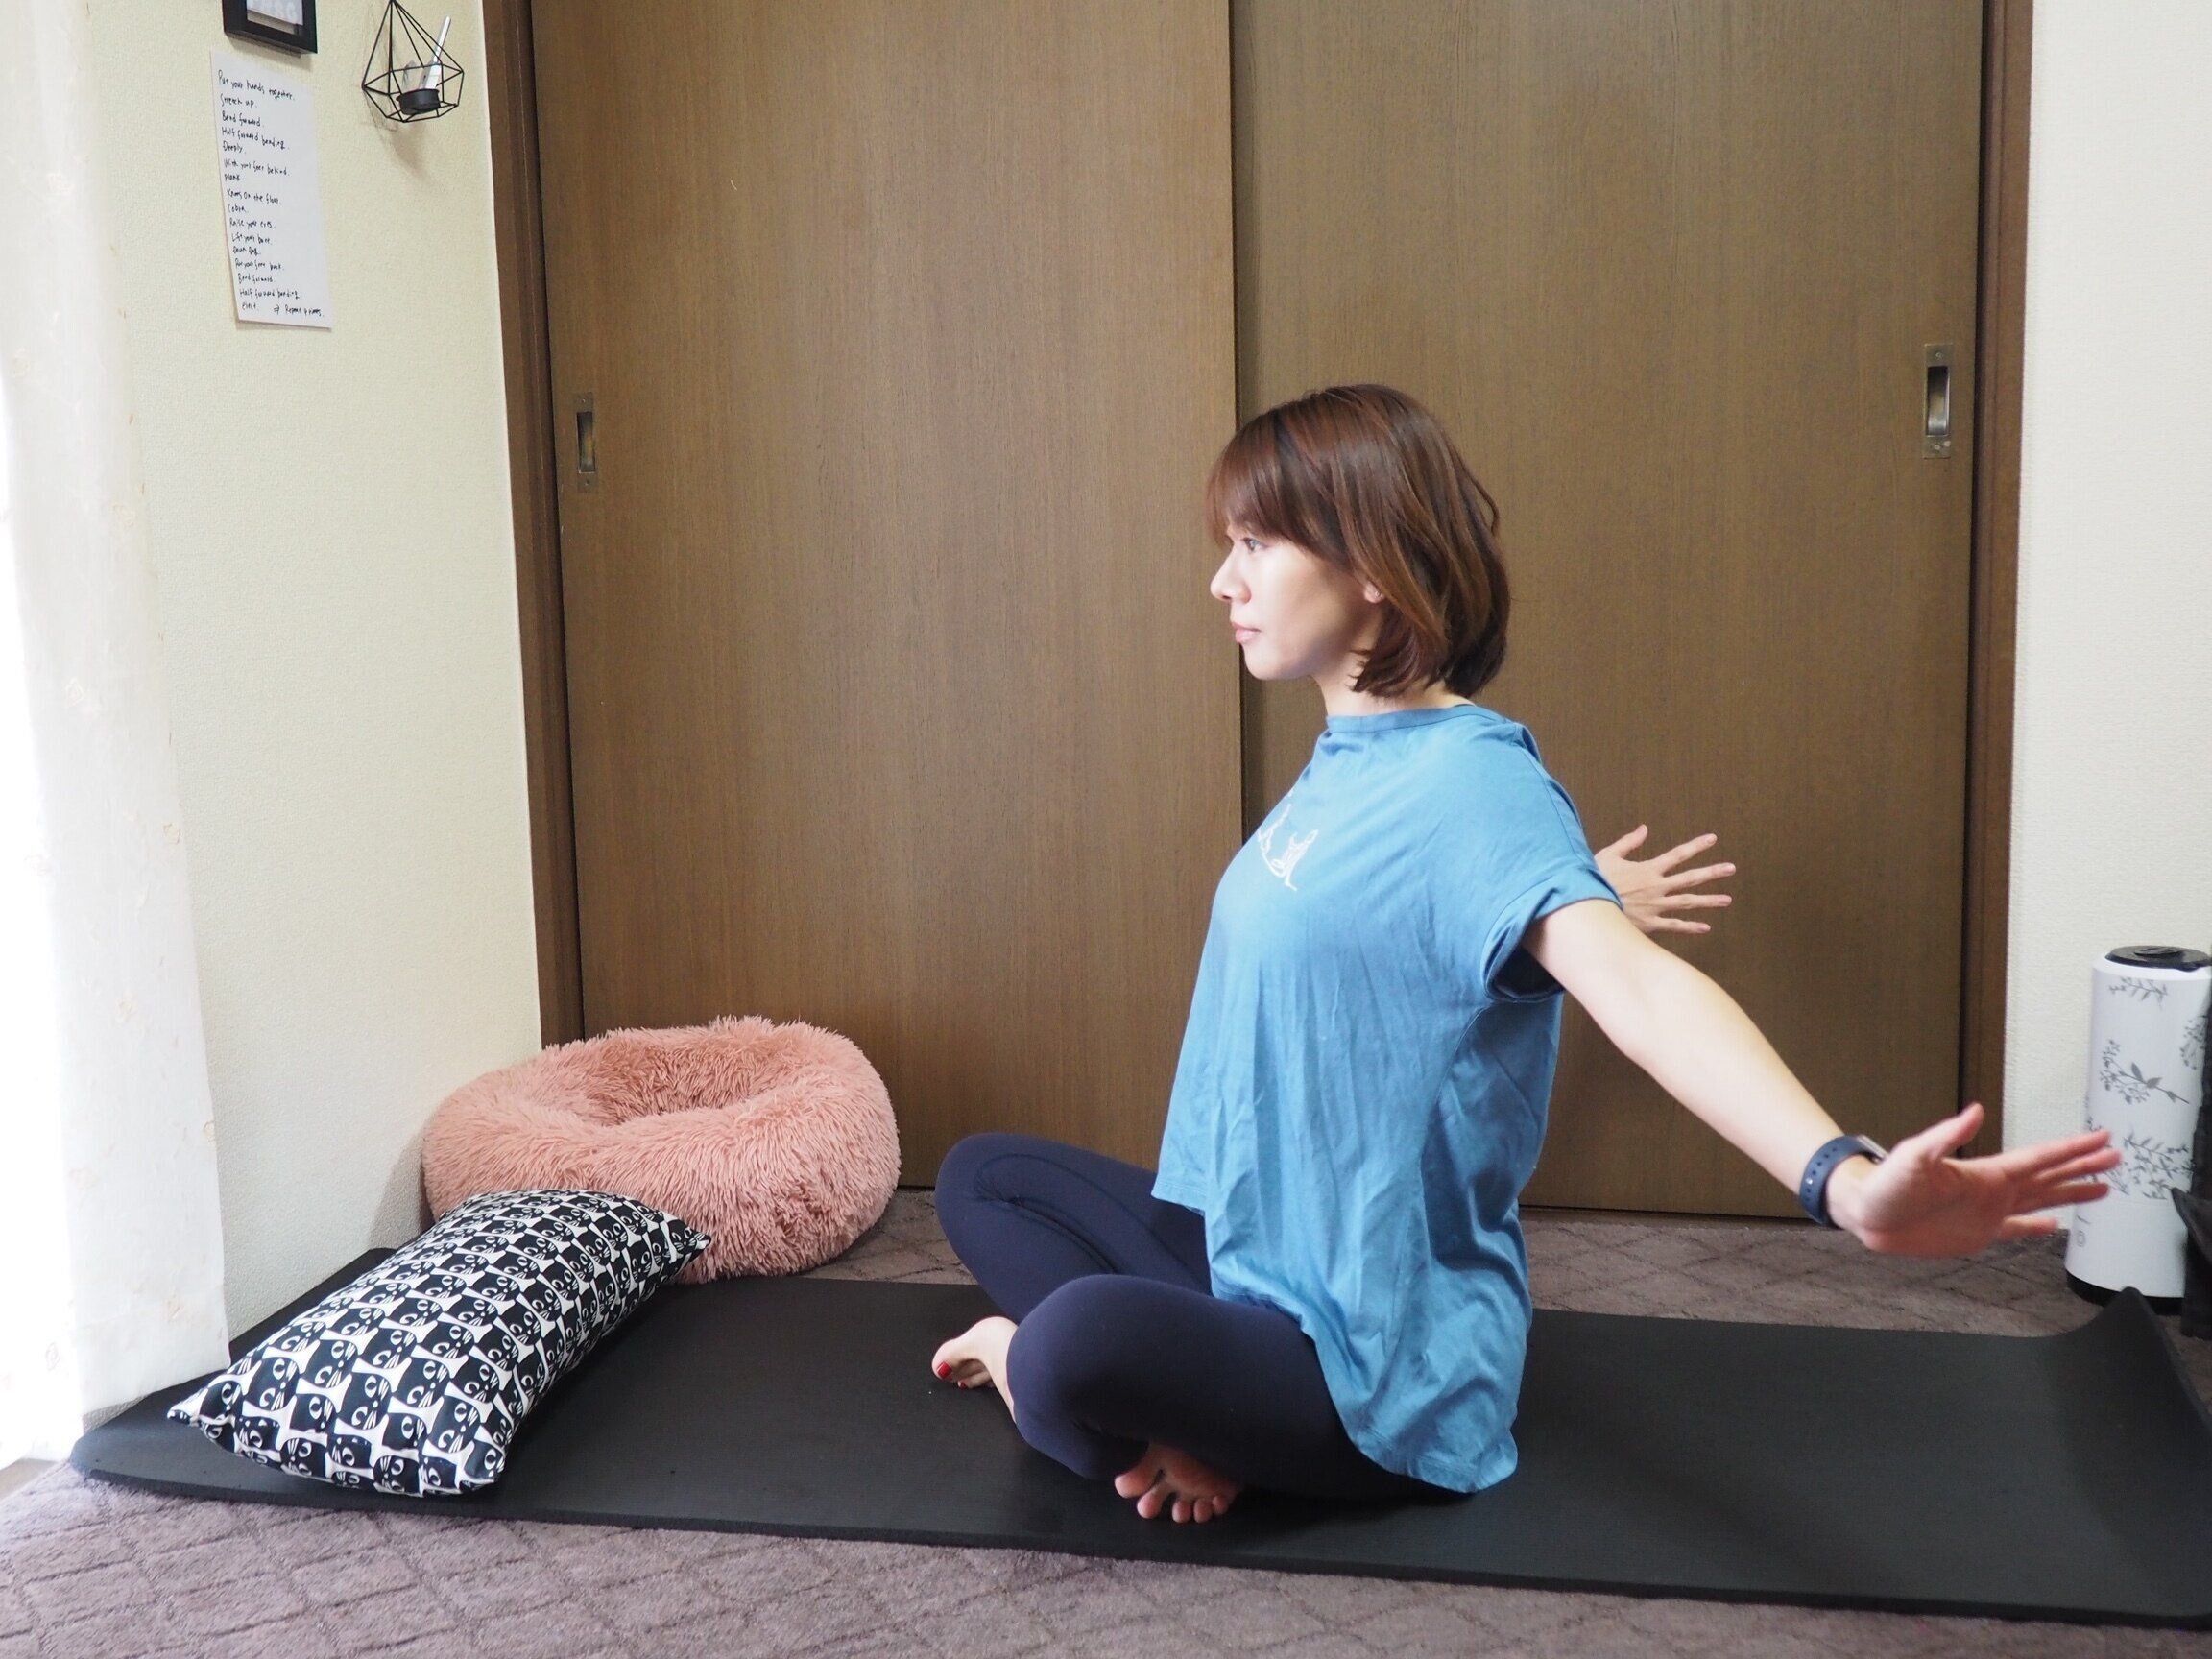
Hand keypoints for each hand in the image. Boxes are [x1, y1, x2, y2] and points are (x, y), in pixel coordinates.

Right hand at [1593, 825, 1732, 937]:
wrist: (1587, 907)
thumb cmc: (1594, 880)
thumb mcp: (1609, 855)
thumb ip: (1629, 842)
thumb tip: (1644, 828)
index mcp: (1648, 869)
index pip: (1678, 854)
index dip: (1696, 846)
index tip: (1713, 839)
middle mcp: (1657, 887)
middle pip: (1690, 879)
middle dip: (1712, 872)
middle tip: (1731, 868)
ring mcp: (1655, 906)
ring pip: (1688, 903)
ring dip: (1708, 901)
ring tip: (1727, 899)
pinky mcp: (1649, 924)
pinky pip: (1674, 926)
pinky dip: (1690, 927)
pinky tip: (1705, 927)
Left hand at [1826, 1103, 2121, 1256]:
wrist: (1865, 1212)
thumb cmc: (1886, 1182)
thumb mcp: (1915, 1155)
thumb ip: (1947, 1135)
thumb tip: (1973, 1111)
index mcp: (1986, 1173)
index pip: (2040, 1157)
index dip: (2073, 1149)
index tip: (2102, 1138)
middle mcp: (1993, 1190)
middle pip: (2050, 1175)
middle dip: (2083, 1166)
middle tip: (2117, 1156)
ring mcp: (1987, 1211)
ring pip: (2041, 1200)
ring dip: (2070, 1193)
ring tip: (2102, 1188)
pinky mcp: (1977, 1233)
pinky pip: (2015, 1230)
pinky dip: (2037, 1228)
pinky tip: (2055, 1226)